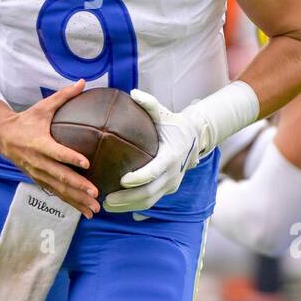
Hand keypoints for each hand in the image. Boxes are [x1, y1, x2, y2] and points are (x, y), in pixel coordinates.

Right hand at [0, 80, 99, 217]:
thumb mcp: (42, 107)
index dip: (70, 158)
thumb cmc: (26, 120)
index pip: (56, 152)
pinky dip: (71, 203)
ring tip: (94, 208)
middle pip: (59, 176)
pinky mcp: (38, 179)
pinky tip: (85, 210)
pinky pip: (56, 193)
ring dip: (77, 200)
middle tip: (95, 193)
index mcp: (38, 143)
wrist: (1, 136)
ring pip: (58, 189)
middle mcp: (37, 161)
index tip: (86, 163)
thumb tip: (82, 82)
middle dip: (78, 186)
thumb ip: (64, 96)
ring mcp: (37, 173)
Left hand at [109, 89, 203, 214]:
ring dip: (128, 206)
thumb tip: (133, 92)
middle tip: (106, 200)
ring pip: (150, 200)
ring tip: (107, 206)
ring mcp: (172, 184)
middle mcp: (173, 174)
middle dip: (128, 199)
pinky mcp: (168, 189)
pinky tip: (118, 208)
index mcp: (171, 156)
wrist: (193, 138)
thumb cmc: (173, 124)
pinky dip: (134, 206)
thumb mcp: (163, 113)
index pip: (155, 171)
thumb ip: (149, 104)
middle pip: (150, 192)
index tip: (122, 180)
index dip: (140, 178)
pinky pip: (151, 201)